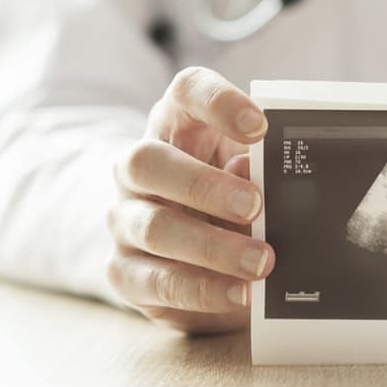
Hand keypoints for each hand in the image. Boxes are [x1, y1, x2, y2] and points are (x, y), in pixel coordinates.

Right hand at [106, 67, 272, 333]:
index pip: (186, 91)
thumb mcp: (255, 175)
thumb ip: (261, 170)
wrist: (194, 255)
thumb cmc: (235, 197)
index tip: (260, 126)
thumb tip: (260, 176)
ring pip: (154, 227)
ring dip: (212, 247)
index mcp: (177, 125)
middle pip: (148, 161)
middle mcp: (138, 167)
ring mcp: (125, 219)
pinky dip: (203, 290)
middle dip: (204, 185)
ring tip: (261, 262)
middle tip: (256, 204)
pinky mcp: (125, 271)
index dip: (218, 101)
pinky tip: (241, 295)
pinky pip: (156, 281)